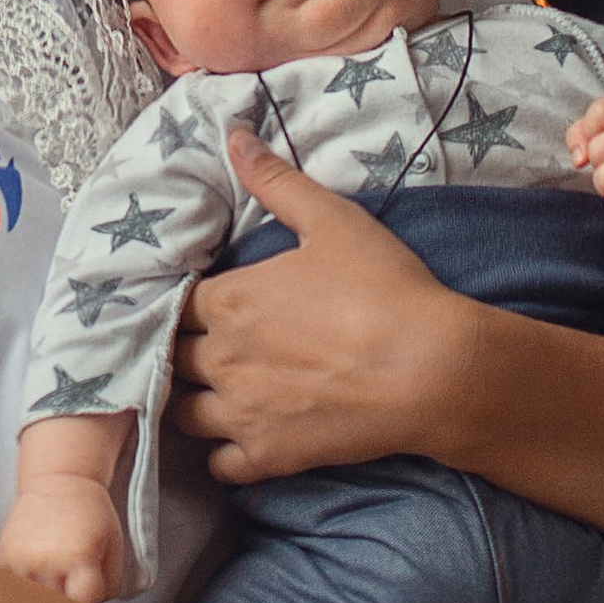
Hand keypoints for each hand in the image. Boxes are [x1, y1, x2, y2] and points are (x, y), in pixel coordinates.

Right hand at [0, 476, 124, 602]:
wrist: (59, 481)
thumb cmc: (92, 515)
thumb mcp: (114, 547)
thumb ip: (108, 586)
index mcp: (79, 558)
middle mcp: (47, 561)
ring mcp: (21, 560)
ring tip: (51, 591)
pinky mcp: (2, 556)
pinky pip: (10, 591)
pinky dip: (21, 594)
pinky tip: (34, 580)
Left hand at [171, 128, 466, 483]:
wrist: (432, 369)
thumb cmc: (385, 290)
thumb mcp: (333, 221)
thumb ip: (276, 181)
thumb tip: (233, 137)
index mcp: (227, 300)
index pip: (176, 303)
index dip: (188, 302)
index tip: (202, 303)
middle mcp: (221, 358)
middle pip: (171, 357)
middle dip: (182, 350)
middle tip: (206, 346)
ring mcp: (241, 412)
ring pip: (183, 412)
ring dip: (192, 400)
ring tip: (214, 390)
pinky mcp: (268, 456)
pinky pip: (219, 465)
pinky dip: (223, 454)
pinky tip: (241, 437)